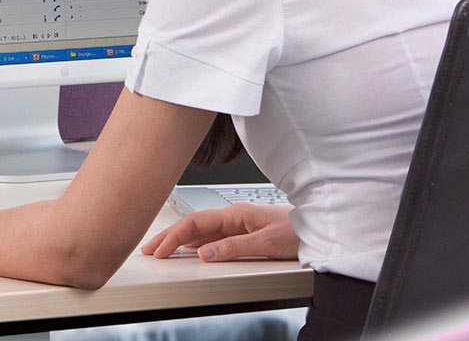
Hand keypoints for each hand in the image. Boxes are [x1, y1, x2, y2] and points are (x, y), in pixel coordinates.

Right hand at [142, 203, 298, 261]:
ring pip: (201, 231)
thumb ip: (234, 247)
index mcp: (235, 214)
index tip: (159, 250)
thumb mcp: (267, 243)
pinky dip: (196, 243)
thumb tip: (204, 254)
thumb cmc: (299, 230)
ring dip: (180, 240)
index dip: (174, 237)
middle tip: (148, 248)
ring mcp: (238, 223)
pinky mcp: (244, 232)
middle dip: (168, 236)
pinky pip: (212, 236)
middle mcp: (233, 216)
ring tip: (162, 249)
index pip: (195, 223)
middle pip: (193, 225)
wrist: (320, 225)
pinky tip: (190, 250)